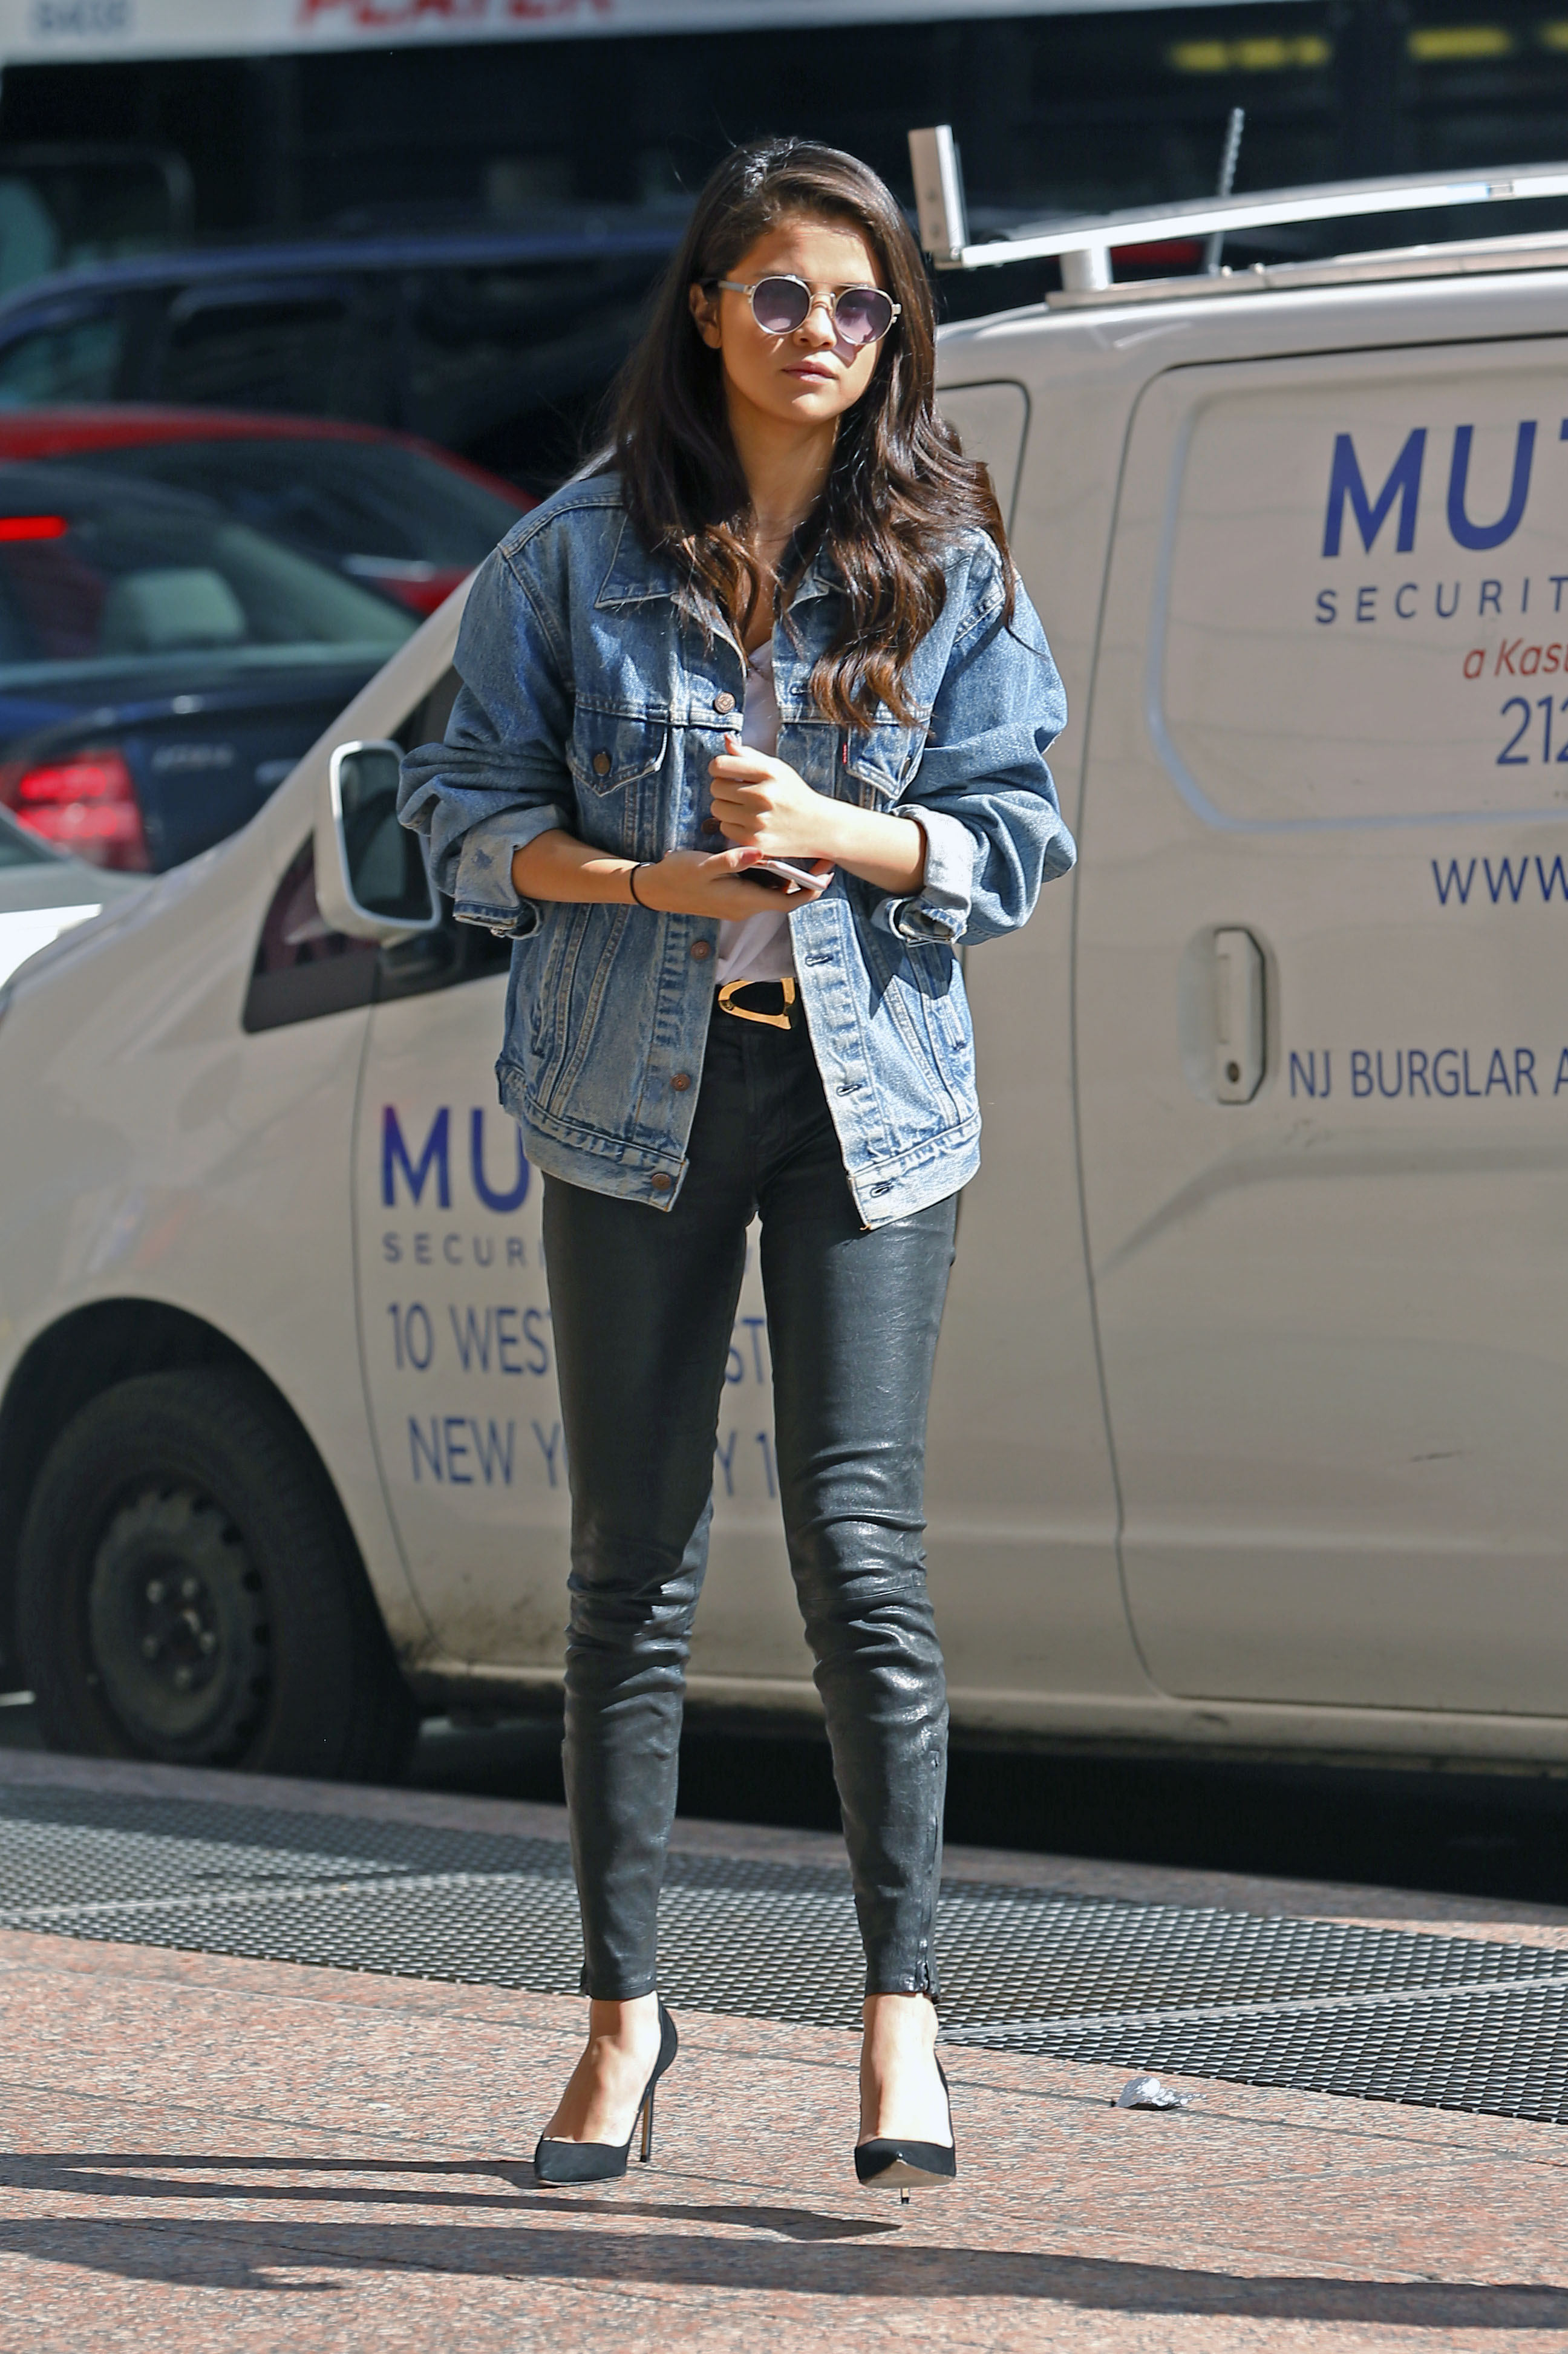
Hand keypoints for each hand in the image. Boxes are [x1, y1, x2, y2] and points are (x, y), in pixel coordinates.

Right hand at [634, 846, 805, 919]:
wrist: (654, 889)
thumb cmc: (677, 876)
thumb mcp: (703, 865)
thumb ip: (732, 860)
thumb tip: (759, 851)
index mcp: (742, 901)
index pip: (786, 902)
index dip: (810, 891)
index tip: (826, 875)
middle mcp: (744, 907)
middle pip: (784, 897)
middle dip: (804, 880)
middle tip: (820, 855)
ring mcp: (738, 903)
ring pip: (772, 892)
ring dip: (788, 875)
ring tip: (803, 851)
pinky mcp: (731, 896)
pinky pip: (759, 887)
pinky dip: (770, 874)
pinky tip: (773, 853)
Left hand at [708, 733, 845, 862]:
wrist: (817, 826)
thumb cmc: (793, 794)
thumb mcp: (777, 768)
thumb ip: (748, 754)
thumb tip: (726, 741)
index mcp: (768, 772)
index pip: (720, 765)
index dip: (718, 768)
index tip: (725, 773)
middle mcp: (763, 795)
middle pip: (716, 787)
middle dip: (723, 788)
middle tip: (737, 792)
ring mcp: (759, 820)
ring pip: (717, 809)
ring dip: (726, 807)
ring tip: (743, 807)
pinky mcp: (755, 840)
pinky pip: (725, 828)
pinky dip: (733, 825)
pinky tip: (748, 822)